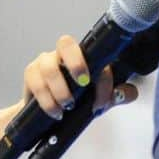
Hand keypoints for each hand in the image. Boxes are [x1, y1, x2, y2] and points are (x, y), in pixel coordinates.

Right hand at [22, 35, 136, 118]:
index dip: (101, 79)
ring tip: (66, 107)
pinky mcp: (30, 74)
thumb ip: (115, 95)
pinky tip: (54, 112)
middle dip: (76, 62)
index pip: (95, 56)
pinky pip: (35, 82)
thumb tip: (128, 92)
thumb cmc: (75, 102)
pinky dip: (47, 100)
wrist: (46, 116)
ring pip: (49, 67)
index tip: (100, 102)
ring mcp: (43, 62)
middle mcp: (62, 54)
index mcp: (82, 56)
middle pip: (65, 42)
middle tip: (83, 83)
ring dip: (60, 90)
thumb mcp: (97, 100)